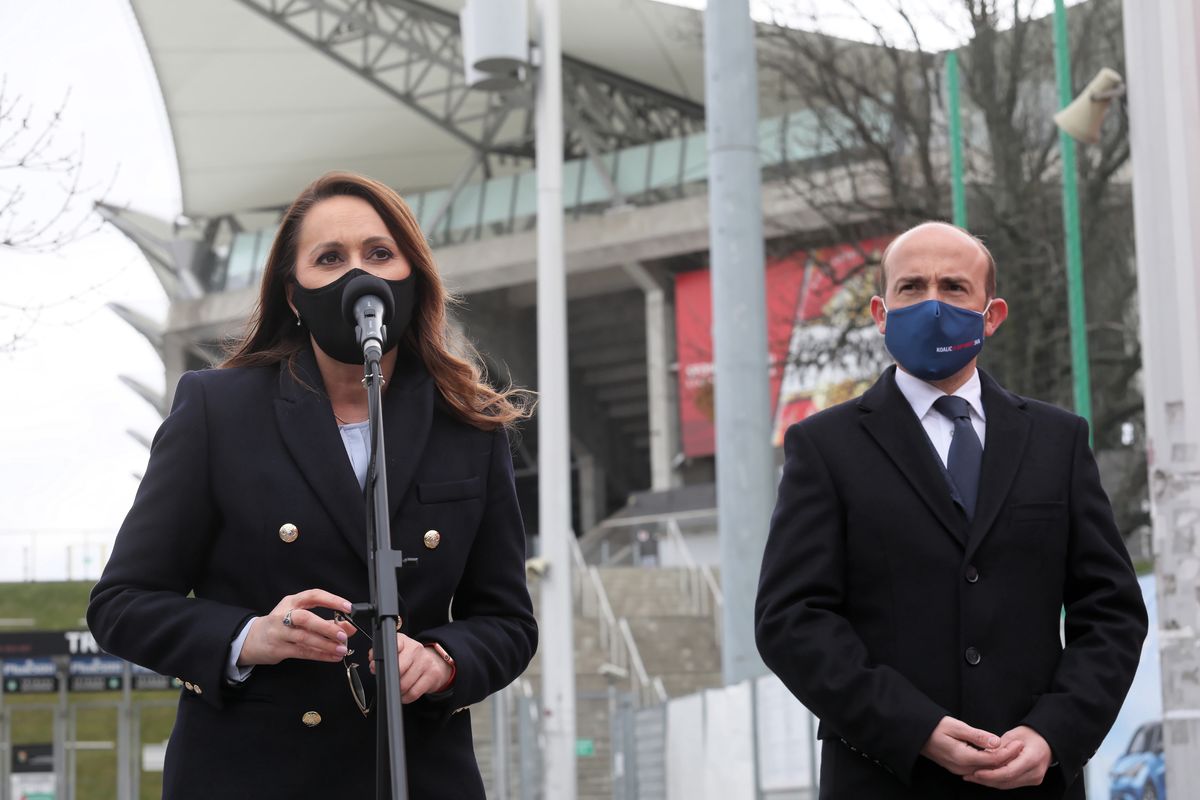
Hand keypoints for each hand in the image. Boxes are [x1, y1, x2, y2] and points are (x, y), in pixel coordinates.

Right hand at [238, 589, 355, 666]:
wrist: (250, 639)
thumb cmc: (279, 625)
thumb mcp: (300, 617)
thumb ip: (326, 622)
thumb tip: (349, 627)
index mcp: (292, 602)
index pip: (313, 596)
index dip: (331, 600)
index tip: (348, 607)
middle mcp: (283, 615)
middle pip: (306, 618)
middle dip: (327, 627)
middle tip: (344, 635)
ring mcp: (279, 632)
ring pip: (304, 638)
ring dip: (325, 644)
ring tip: (341, 649)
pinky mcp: (278, 648)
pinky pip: (302, 652)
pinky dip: (319, 655)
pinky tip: (332, 657)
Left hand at [368, 634, 452, 703]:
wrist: (433, 663)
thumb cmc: (409, 659)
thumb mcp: (396, 651)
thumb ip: (381, 655)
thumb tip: (372, 663)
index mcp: (404, 641)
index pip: (393, 646)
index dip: (382, 659)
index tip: (375, 666)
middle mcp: (416, 649)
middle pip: (398, 669)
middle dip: (388, 679)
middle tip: (386, 681)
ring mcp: (425, 662)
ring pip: (405, 684)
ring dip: (397, 691)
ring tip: (396, 689)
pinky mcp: (432, 676)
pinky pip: (413, 693)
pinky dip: (405, 698)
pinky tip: (404, 694)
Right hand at [920, 716, 1022, 775]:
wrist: (916, 734)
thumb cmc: (934, 727)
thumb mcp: (956, 726)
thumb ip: (978, 736)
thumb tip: (997, 742)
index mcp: (962, 757)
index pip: (992, 759)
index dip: (1008, 752)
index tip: (1019, 743)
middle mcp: (962, 768)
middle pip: (992, 768)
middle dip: (1008, 758)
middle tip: (1020, 746)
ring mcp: (959, 770)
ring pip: (986, 770)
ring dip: (1000, 761)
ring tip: (1012, 750)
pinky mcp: (958, 768)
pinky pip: (979, 769)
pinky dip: (990, 763)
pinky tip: (996, 755)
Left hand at [965, 725, 1052, 788]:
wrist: (1046, 740)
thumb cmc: (1029, 734)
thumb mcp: (1012, 735)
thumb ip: (999, 748)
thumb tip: (982, 757)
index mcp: (1032, 758)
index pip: (1008, 772)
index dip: (990, 774)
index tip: (976, 772)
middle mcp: (1035, 772)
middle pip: (1007, 781)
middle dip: (986, 780)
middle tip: (968, 776)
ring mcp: (1035, 778)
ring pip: (1008, 785)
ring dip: (990, 782)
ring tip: (972, 777)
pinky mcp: (1032, 781)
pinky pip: (1011, 783)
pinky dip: (997, 780)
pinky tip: (984, 777)